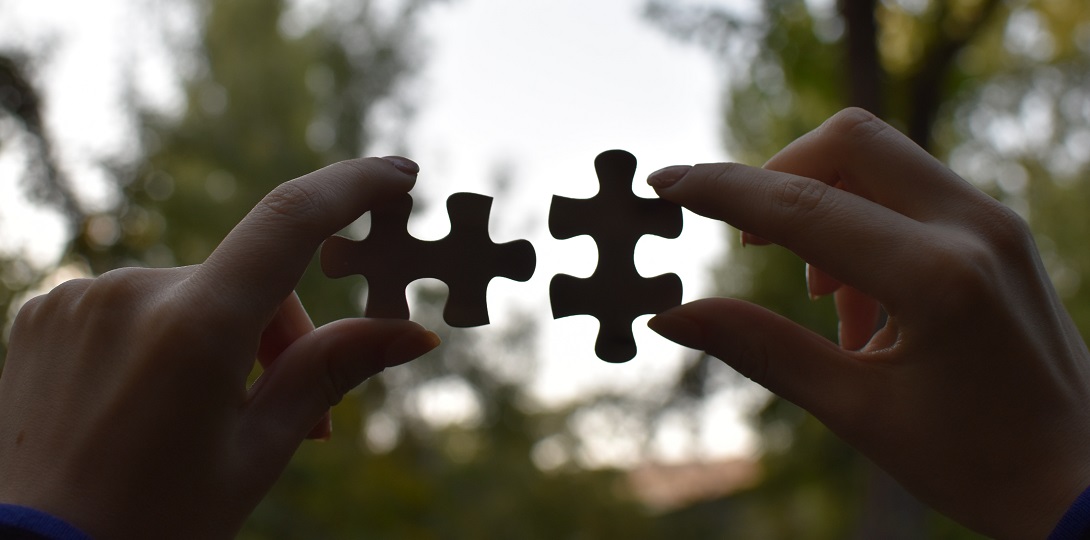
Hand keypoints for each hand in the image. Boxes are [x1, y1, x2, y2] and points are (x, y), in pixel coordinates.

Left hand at [0, 157, 439, 538]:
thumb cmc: (154, 522)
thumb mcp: (256, 453)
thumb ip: (330, 372)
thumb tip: (415, 335)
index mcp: (195, 327)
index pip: (289, 221)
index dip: (352, 187)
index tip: (398, 175)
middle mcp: (131, 291)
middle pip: (247, 284)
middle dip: (283, 341)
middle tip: (305, 423)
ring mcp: (80, 298)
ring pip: (192, 297)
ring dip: (223, 342)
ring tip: (215, 423)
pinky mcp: (46, 311)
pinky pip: (136, 305)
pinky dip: (165, 340)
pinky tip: (154, 404)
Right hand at [646, 108, 1089, 537]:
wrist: (1083, 481)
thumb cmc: (976, 461)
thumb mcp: (857, 410)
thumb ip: (759, 349)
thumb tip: (671, 316)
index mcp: (936, 278)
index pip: (803, 208)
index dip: (722, 191)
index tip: (665, 184)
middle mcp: (973, 228)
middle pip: (850, 140)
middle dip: (779, 175)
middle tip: (748, 243)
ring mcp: (992, 223)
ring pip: (882, 158)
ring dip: (825, 205)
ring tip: (822, 301)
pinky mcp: (997, 232)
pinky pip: (912, 191)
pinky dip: (864, 222)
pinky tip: (861, 305)